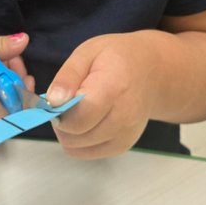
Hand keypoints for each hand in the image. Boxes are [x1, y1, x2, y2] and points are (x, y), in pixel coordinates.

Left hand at [46, 32, 156, 158]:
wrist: (152, 70)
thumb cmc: (118, 56)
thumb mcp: (89, 52)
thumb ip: (68, 76)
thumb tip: (53, 101)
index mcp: (114, 88)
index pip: (78, 117)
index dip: (60, 110)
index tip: (61, 96)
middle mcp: (124, 116)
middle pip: (74, 136)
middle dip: (61, 120)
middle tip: (68, 100)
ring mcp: (125, 135)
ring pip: (75, 148)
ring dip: (69, 131)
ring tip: (79, 108)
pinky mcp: (122, 146)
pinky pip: (85, 153)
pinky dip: (79, 139)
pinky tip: (89, 119)